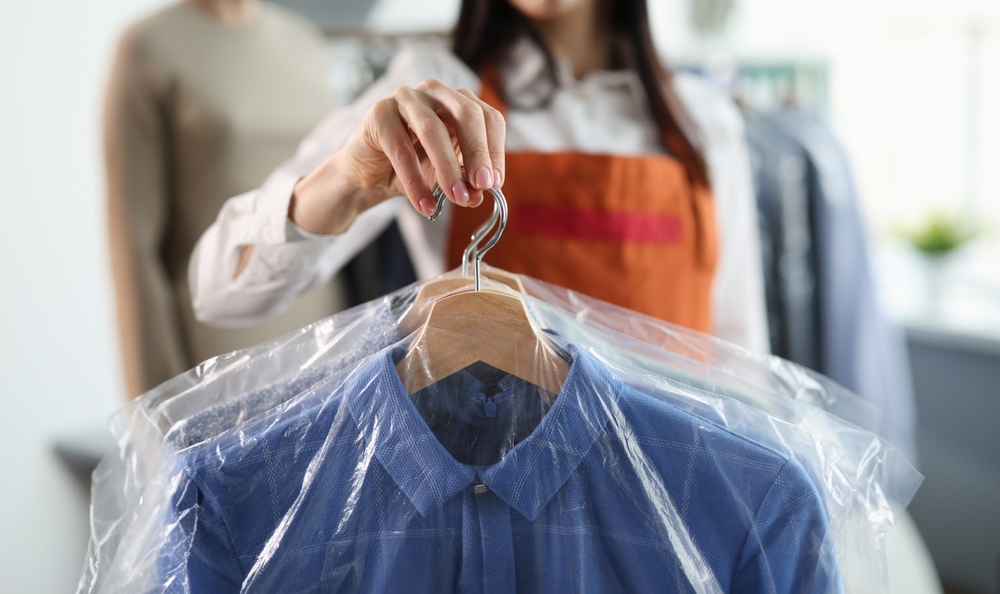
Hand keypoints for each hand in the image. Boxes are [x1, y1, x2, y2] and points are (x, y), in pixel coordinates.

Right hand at [290, 78, 505, 234]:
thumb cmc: (414, 167)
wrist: (370, 174)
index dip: (495, 150)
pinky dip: (415, 181)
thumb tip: (480, 194)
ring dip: (448, 167)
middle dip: (477, 153)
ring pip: (432, 128)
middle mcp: (435, 92)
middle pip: (466, 114)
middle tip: (482, 187)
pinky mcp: (379, 114)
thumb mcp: (448, 176)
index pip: (488, 117)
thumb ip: (467, 182)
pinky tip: (425, 205)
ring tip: (457, 198)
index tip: (495, 183)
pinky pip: (401, 149)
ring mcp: (406, 98)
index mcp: (459, 101)